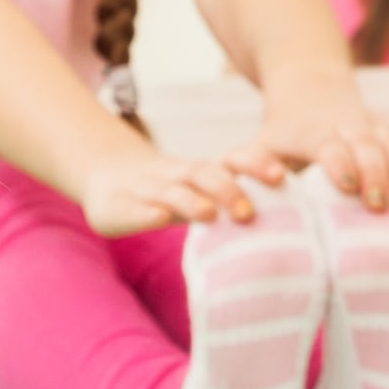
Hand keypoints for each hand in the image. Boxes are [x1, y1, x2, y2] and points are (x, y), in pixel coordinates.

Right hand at [75, 139, 280, 237]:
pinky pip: (133, 208)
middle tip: (247, 212)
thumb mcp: (198, 194)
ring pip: (172, 190)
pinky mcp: (119, 207)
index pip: (232, 161)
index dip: (255, 163)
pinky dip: (146, 212)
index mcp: (202, 173)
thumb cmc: (168, 193)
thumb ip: (228, 205)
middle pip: (205, 173)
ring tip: (207, 214)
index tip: (281, 176)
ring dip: (190, 201)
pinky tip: (158, 217)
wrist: (105, 176)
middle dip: (227, 188)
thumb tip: (283, 227)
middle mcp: (178, 176)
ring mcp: (148, 190)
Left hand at [256, 68, 388, 207]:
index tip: (347, 187)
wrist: (308, 85)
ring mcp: (368, 123)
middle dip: (374, 172)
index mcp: (311, 131)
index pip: (327, 145)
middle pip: (364, 144)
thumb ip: (255, 165)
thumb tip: (268, 181)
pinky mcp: (384, 127)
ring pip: (388, 139)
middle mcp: (342, 124)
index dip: (338, 163)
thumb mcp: (262, 144)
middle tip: (378, 203)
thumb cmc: (281, 131)